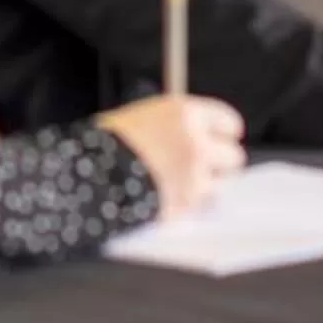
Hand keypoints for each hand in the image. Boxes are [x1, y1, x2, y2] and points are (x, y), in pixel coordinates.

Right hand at [94, 94, 245, 217]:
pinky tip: (168, 198)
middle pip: (234, 157)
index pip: (228, 122)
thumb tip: (192, 133)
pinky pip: (199, 208)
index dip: (224, 133)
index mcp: (185, 114)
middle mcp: (196, 143)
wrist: (89, 173)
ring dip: (204, 187)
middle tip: (205, 166)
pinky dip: (188, 206)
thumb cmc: (107, 143)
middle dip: (221, 164)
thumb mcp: (142, 118)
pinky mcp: (185, 206)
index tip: (222, 138)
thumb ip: (174, 125)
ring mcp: (193, 178)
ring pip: (219, 186)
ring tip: (178, 184)